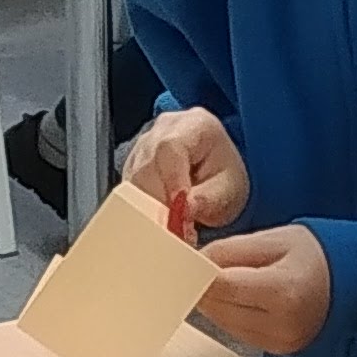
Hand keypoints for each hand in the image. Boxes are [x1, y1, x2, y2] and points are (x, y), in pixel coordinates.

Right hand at [121, 107, 249, 227]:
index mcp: (194, 125)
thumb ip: (208, 200)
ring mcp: (143, 146)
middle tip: (174, 231)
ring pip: (133, 181)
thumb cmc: (223, 178)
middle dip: (158, 203)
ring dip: (148, 210)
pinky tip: (158, 224)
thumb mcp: (229, 191)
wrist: (214, 176)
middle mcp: (163, 129)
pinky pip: (127, 191)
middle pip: (146, 165)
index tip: (176, 211)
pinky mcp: (131, 166)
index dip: (170, 180)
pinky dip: (141, 211)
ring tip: (169, 230)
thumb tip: (184, 210)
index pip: (170, 147)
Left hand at [198, 223, 331, 353]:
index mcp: (283, 291)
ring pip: (221, 322)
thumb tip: (195, 262)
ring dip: (216, 301)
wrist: (350, 284)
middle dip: (204, 287)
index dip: (198, 273)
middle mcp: (281, 324)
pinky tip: (241, 297)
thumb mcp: (273, 239)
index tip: (187, 261)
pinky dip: (230, 314)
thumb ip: (230, 250)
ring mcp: (279, 342)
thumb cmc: (314, 255)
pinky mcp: (275, 350)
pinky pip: (235, 331)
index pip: (222, 286)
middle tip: (203, 266)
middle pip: (217, 307)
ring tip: (229, 279)